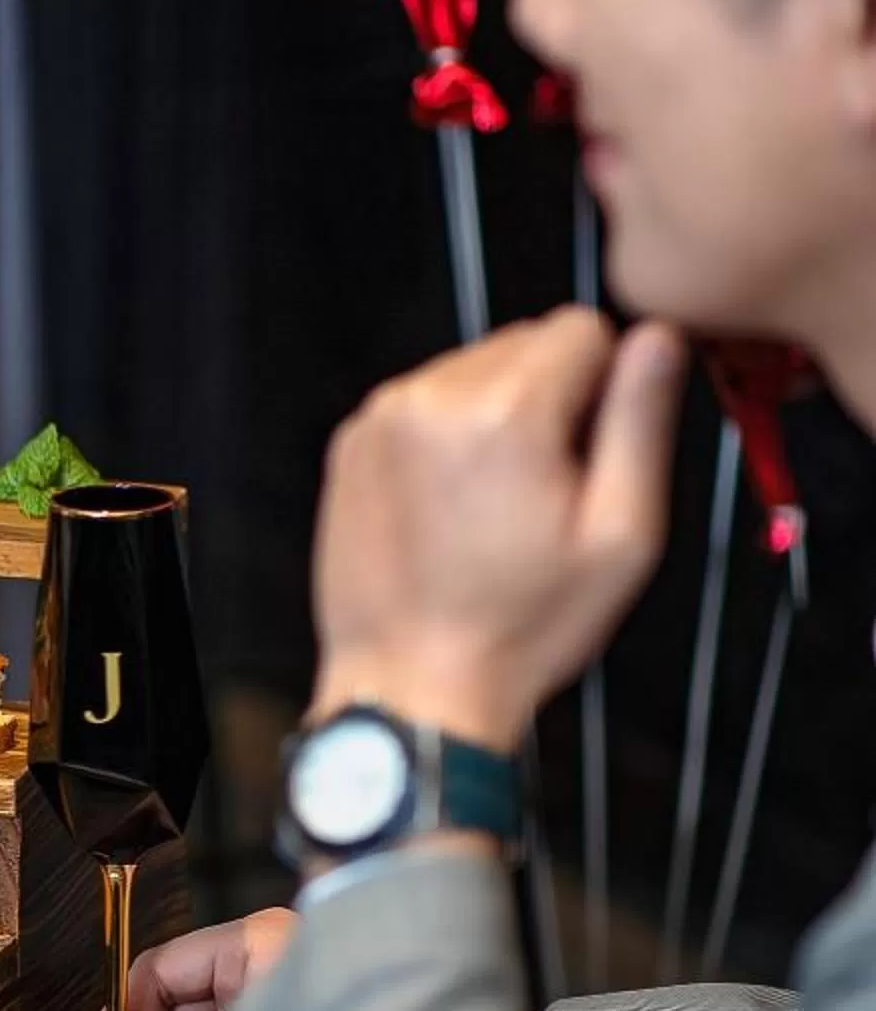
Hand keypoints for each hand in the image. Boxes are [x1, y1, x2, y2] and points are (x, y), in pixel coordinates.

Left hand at [311, 309, 686, 745]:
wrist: (411, 683)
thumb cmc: (516, 626)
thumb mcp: (620, 532)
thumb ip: (641, 420)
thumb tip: (658, 341)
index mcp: (502, 412)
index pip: (583, 327)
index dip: (604, 385)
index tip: (590, 448)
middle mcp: (430, 399)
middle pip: (524, 342)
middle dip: (549, 397)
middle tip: (543, 487)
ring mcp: (381, 419)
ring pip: (473, 368)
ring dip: (496, 414)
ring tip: (495, 503)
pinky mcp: (352, 444)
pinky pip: (425, 403)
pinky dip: (447, 435)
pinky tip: (454, 504)